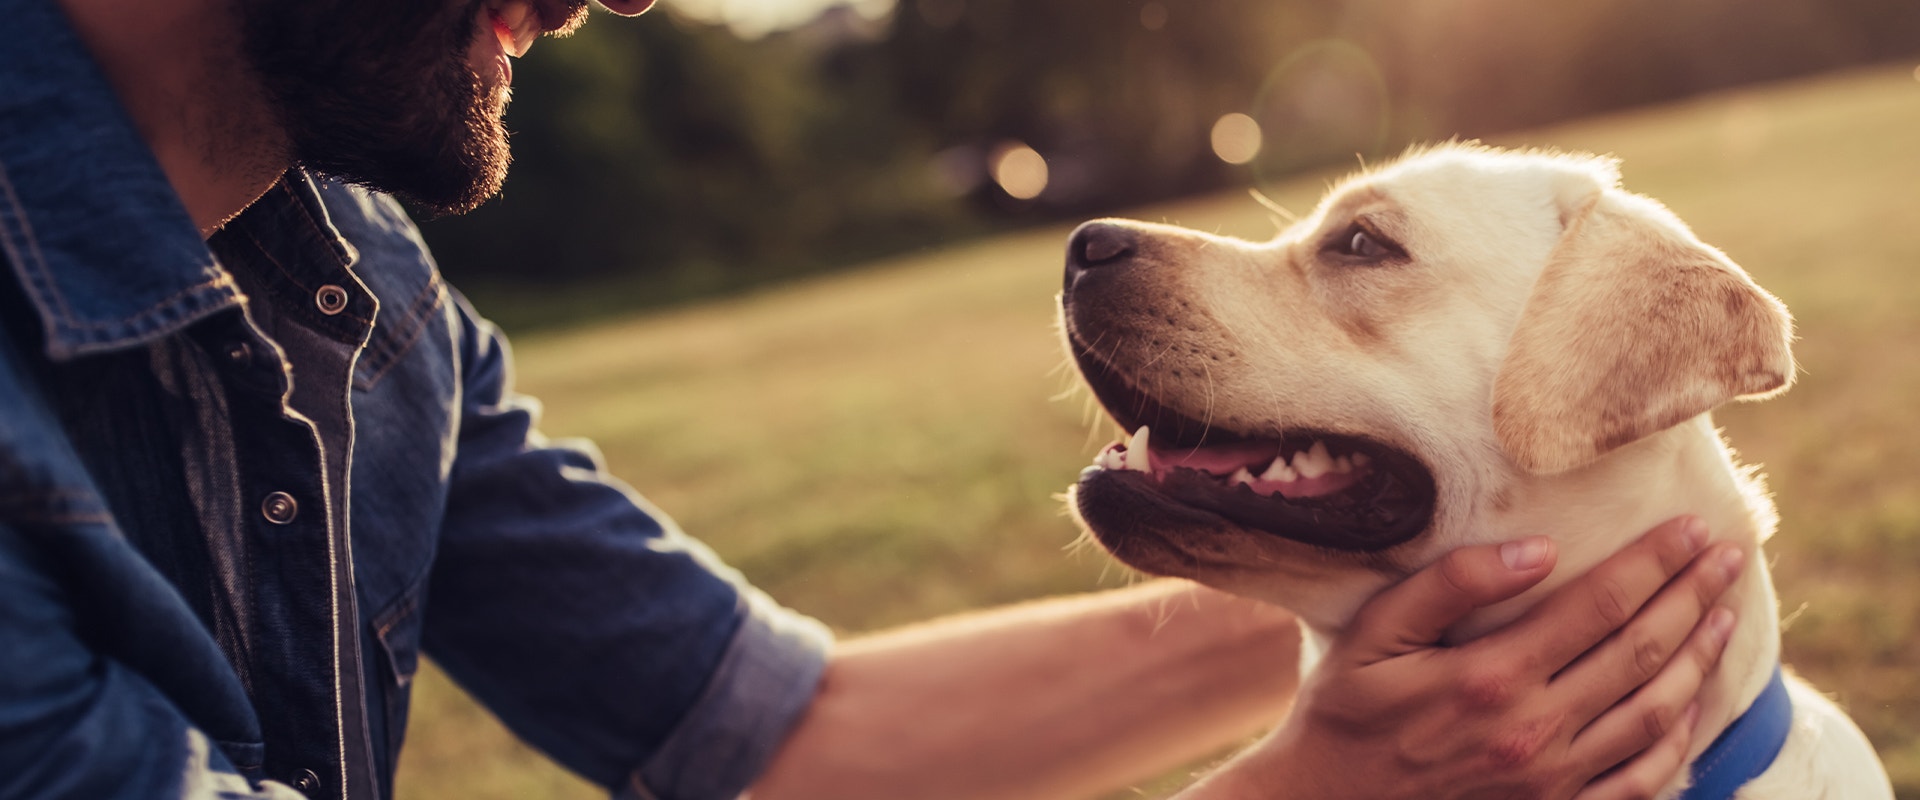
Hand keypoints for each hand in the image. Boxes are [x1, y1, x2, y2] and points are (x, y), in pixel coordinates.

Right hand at [1186, 517, 1744, 799]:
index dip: (1654, 563)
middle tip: (1728, 555)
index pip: (1600, 605)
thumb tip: (1536, 548)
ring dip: (1699, 658)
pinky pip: (1642, 778)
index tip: (1693, 527)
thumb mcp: (1372, 635)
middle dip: (1692, 597)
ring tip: (1724, 613)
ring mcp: (1551, 779)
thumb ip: (1449, 585)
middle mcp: (1533, 730)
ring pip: (1655, 711)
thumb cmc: (1345, 711)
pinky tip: (1694, 702)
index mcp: (1491, 676)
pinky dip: (1680, 739)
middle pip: (1641, 652)